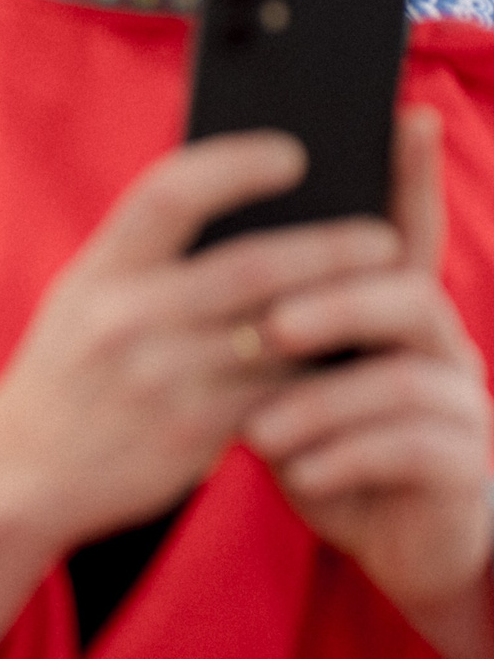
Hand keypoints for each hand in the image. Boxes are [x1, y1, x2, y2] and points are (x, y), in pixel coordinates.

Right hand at [0, 132, 401, 658]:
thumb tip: (240, 201)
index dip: (236, 164)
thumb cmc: (66, 372)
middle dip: (332, 247)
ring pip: (280, 333)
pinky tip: (349, 359)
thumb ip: (145, 254)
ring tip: (384, 294)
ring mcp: (161, 378)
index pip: (170, 193)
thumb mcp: (81, 297)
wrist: (20, 473)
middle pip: (253, 265)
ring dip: (343, 312)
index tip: (293, 154)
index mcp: (99, 272)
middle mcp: (127, 318)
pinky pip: (279, 393)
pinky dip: (321, 373)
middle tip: (382, 237)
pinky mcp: (192, 433)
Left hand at [242, 110, 493, 658]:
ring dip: (324, 400)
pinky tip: (300, 473)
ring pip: (407, 377)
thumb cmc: (323, 445)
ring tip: (258, 430)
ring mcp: (463, 406)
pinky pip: (416, 450)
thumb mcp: (284, 380)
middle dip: (334, 303)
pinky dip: (346, 457)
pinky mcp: (465, 468)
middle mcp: (439, 346)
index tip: (404, 115)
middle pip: (404, 294)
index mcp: (392, 315)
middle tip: (268, 326)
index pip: (405, 231)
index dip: (410, 177)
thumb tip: (193, 251)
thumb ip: (263, 318)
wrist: (388, 543)